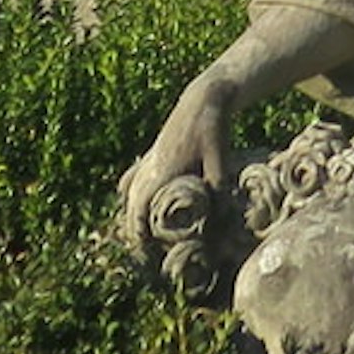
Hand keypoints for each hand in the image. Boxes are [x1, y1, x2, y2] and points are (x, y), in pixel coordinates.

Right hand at [114, 93, 232, 247]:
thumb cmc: (212, 128)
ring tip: (142, 235)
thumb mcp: (219, 158)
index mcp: (160, 172)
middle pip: (131, 206)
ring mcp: (149, 160)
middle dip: (134, 230)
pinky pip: (134, 178)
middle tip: (144, 254)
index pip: (138, 211)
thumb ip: (217, 186)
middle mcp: (149, 168)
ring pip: (130, 193)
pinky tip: (138, 204)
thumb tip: (222, 217)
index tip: (142, 254)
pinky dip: (132, 193)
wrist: (204, 98)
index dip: (137, 234)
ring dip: (132, 212)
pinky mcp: (153, 154)